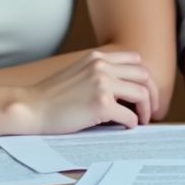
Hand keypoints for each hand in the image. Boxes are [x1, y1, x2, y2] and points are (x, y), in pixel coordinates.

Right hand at [17, 51, 155, 134]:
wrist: (31, 107)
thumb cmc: (51, 96)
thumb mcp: (78, 72)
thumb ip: (99, 72)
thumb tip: (124, 88)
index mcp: (97, 57)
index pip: (135, 60)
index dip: (145, 77)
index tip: (146, 91)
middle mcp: (102, 66)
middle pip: (144, 76)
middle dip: (153, 93)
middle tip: (152, 108)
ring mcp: (102, 84)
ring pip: (142, 93)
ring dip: (146, 109)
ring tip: (141, 119)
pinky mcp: (101, 105)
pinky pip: (129, 116)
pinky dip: (131, 123)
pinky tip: (126, 127)